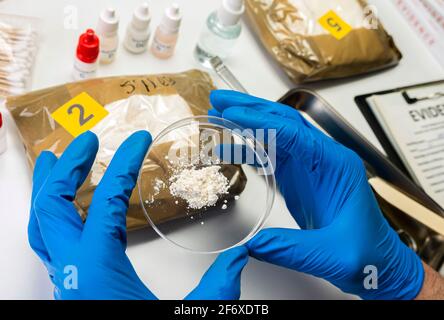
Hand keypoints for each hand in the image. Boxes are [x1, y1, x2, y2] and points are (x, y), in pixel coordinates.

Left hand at [29, 130, 247, 299]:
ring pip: (42, 226)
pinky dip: (57, 218)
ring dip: (49, 191)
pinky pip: (53, 244)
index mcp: (97, 269)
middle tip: (84, 141)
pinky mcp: (72, 290)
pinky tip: (70, 213)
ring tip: (58, 162)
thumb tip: (239, 257)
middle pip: (52, 208)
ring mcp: (67, 282)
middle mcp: (73, 272)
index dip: (123, 164)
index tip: (138, 140)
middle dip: (66, 169)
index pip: (104, 201)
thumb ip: (218, 288)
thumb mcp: (191, 319)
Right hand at [209, 90, 423, 299]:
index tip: (232, 114)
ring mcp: (312, 165)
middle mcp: (324, 158)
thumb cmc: (365, 253)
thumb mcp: (329, 254)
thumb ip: (288, 248)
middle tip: (220, 100)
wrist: (377, 261)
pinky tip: (233, 148)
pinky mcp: (301, 176)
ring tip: (220, 116)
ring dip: (248, 122)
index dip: (261, 121)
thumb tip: (249, 244)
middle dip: (250, 107)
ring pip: (277, 133)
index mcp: (336, 165)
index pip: (294, 132)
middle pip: (284, 121)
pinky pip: (274, 153)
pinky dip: (251, 147)